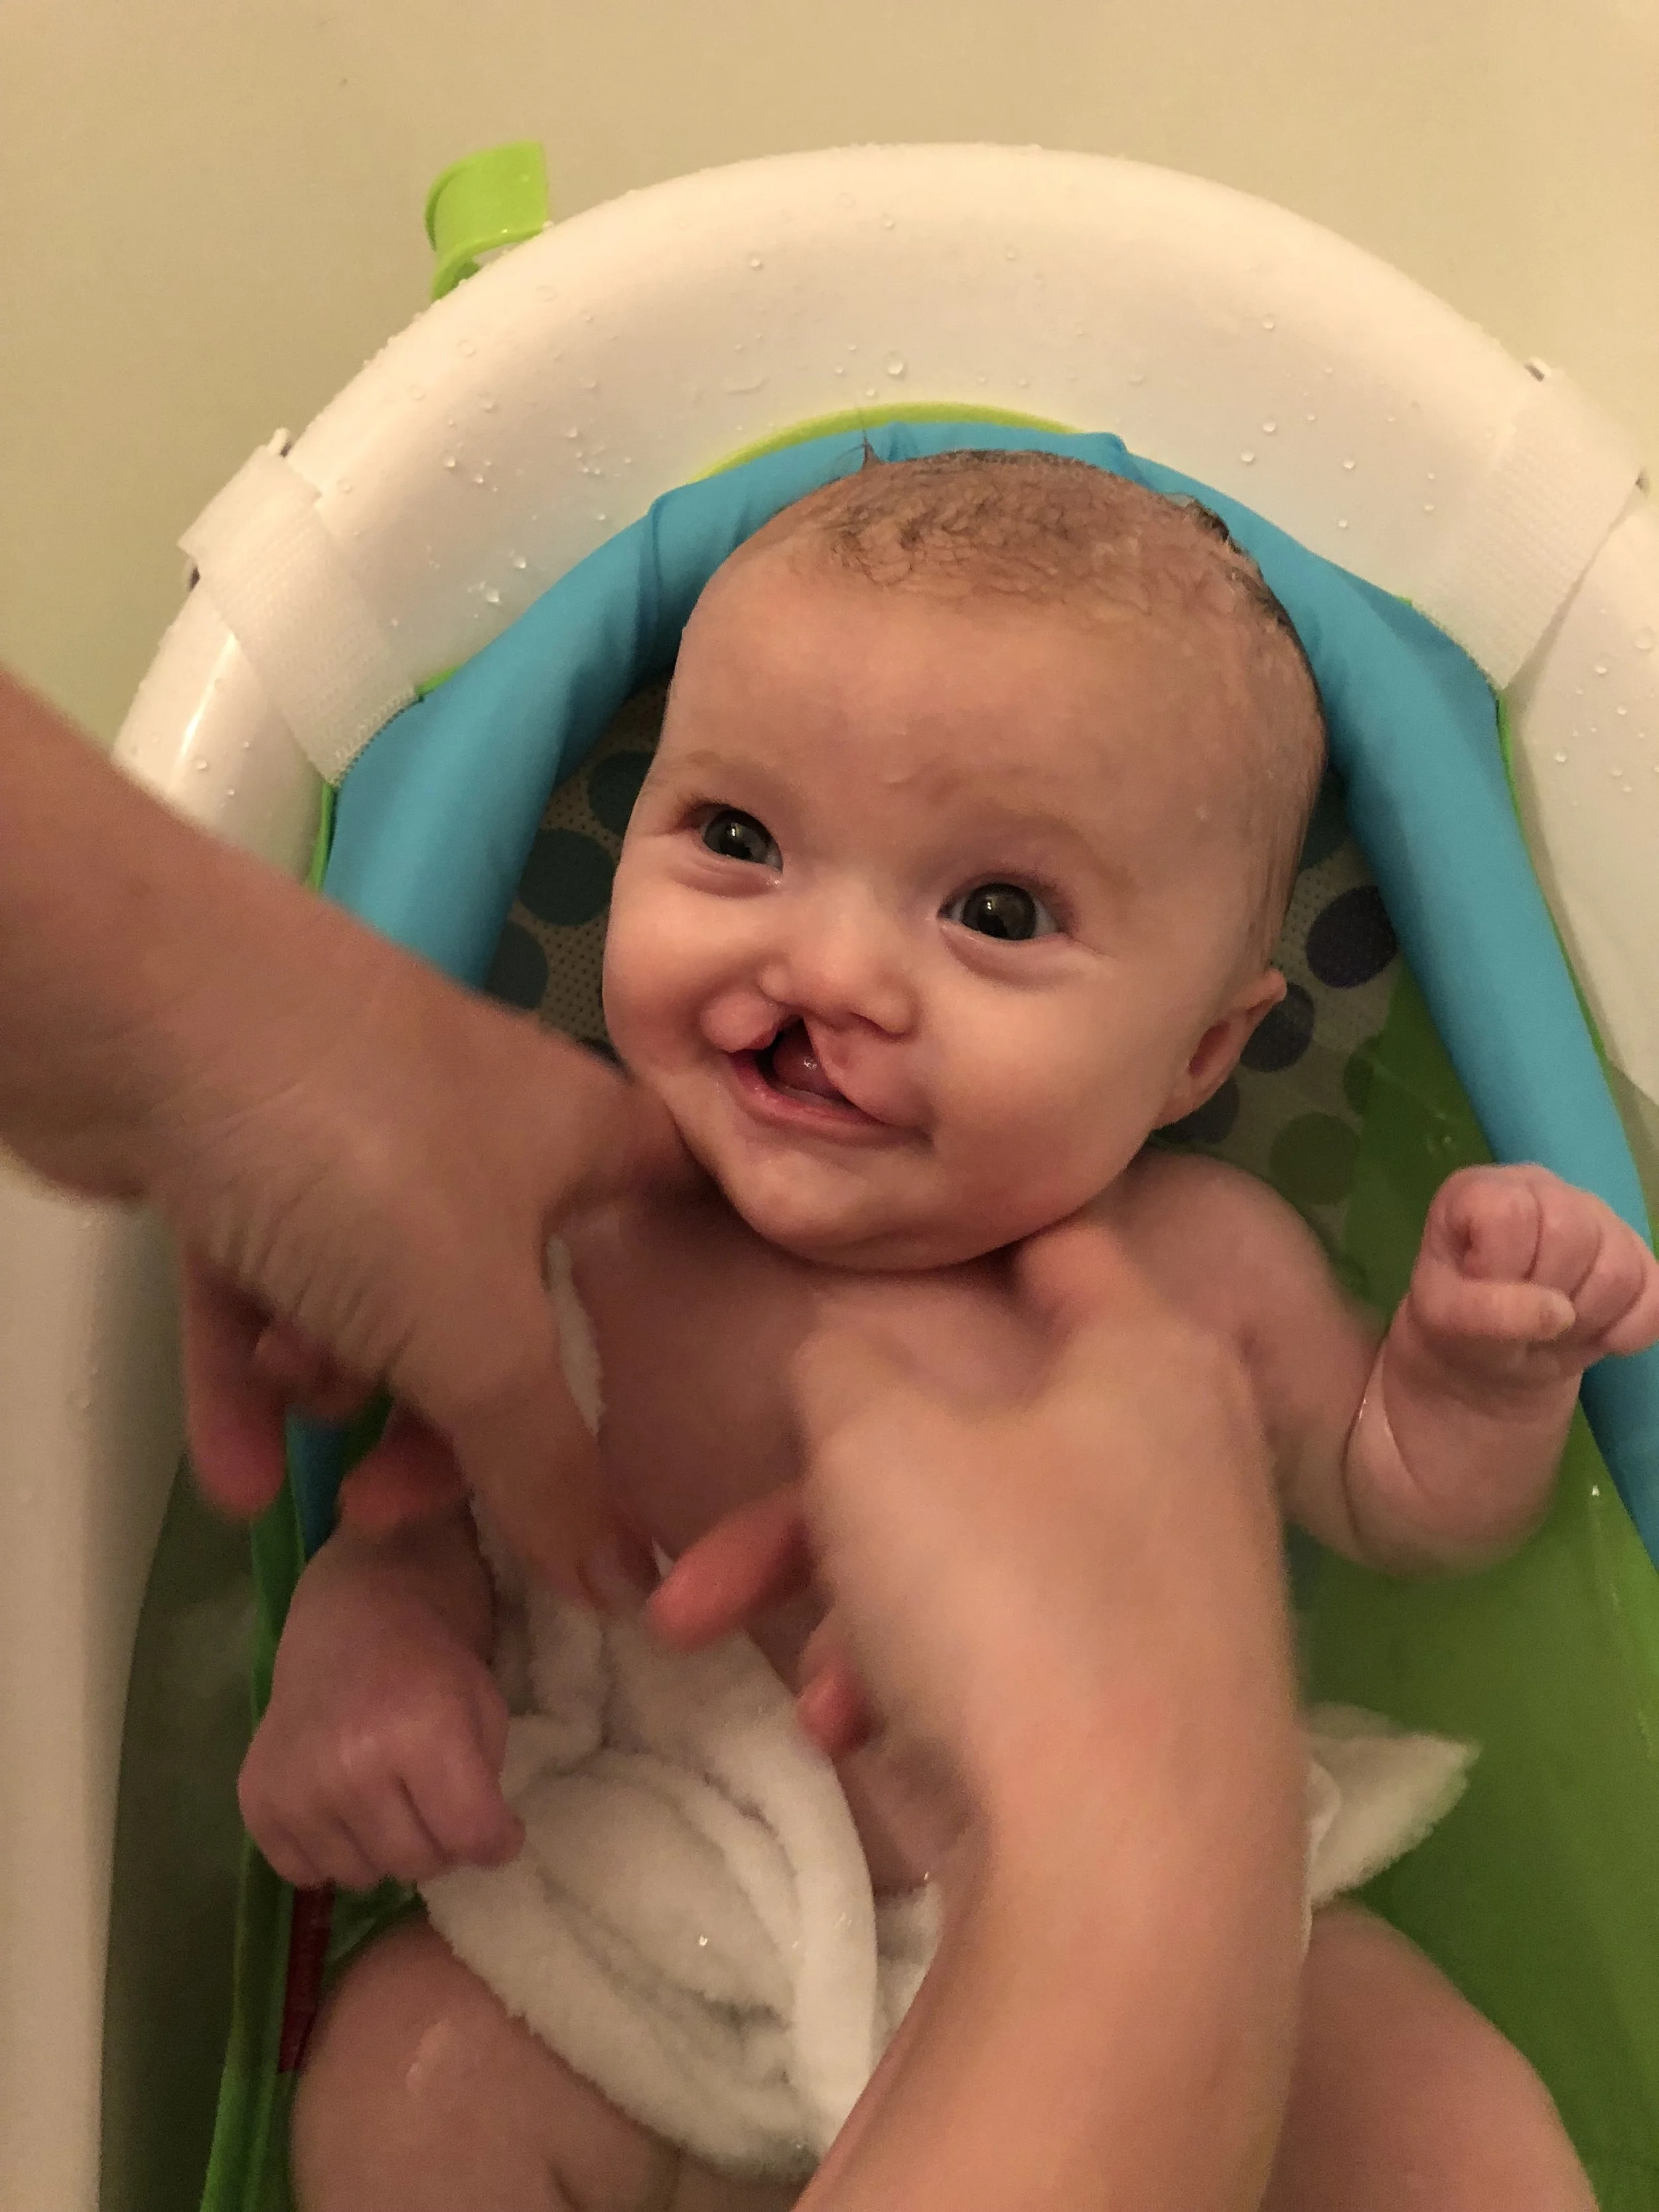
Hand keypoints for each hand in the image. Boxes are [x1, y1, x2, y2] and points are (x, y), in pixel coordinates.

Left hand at [0, 668, 686, 1598]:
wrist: (132, 1010)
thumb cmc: (362, 1157)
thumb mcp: (476, 1335)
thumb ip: (546, 1469)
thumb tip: (629, 1585)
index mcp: (580, 1136)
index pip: (676, 1208)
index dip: (687, 1299)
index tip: (686, 1401)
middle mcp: (481, 1130)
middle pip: (505, 1303)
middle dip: (453, 1417)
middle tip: (395, 1501)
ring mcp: (355, 1138)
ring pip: (375, 1301)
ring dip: (334, 1379)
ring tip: (283, 1386)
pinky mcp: (240, 1158)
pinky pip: (266, 1288)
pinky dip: (250, 1373)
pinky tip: (231, 1472)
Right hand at [238, 1533, 522, 1891]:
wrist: (354, 1616)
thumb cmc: (432, 1661)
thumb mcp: (485, 1704)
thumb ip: (486, 1781)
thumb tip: (478, 1852)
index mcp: (423, 1733)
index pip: (471, 1837)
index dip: (495, 1842)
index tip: (496, 1832)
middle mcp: (354, 1766)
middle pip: (416, 1864)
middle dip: (439, 1844)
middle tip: (436, 1808)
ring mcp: (298, 1786)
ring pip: (361, 1876)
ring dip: (383, 1851)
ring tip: (387, 1802)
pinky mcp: (257, 1799)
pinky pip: (302, 1873)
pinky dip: (327, 1854)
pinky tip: (341, 1810)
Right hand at [659, 1219, 1304, 2211]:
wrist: (1129, 1879)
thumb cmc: (1003, 1599)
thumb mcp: (876, 1441)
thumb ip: (841, 1366)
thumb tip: (846, 1360)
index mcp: (1153, 1359)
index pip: (1056, 1246)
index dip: (958, 1239)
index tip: (869, 1253)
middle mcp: (1186, 1459)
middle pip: (969, 1433)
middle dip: (808, 1506)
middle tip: (696, 1574)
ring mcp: (1174, 1591)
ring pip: (968, 1551)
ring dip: (842, 1604)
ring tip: (762, 1681)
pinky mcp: (1149, 1705)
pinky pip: (1009, 1647)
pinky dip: (916, 1673)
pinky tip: (844, 1731)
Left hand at [1405, 1165, 1658, 1392]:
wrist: (1497, 1359)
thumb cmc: (1458, 1326)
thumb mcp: (1445, 1320)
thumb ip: (1485, 1312)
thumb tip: (1557, 1312)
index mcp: (1483, 1191)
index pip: (1510, 1213)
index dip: (1502, 1266)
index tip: (1484, 1290)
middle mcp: (1543, 1189)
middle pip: (1572, 1233)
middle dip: (1547, 1294)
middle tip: (1523, 1319)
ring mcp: (1597, 1217)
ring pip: (1620, 1266)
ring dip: (1586, 1318)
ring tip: (1553, 1329)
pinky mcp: (1637, 1255)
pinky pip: (1656, 1292)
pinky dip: (1630, 1328)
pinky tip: (1598, 1336)